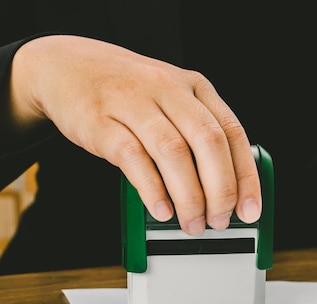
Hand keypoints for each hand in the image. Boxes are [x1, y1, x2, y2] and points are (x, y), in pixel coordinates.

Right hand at [4, 35, 261, 234]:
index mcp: (194, 88)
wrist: (67, 67)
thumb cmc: (126, 92)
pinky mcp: (102, 121)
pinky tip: (161, 210)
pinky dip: (152, 189)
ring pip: (174, 152)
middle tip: (219, 221)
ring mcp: (134, 103)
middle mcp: (169, 90)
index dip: (245, 177)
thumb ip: (196, 135)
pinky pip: (133, 157)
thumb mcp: (171, 100)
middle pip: (208, 142)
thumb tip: (223, 190)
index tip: (250, 210)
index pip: (232, 133)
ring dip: (189, 196)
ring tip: (192, 223)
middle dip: (220, 190)